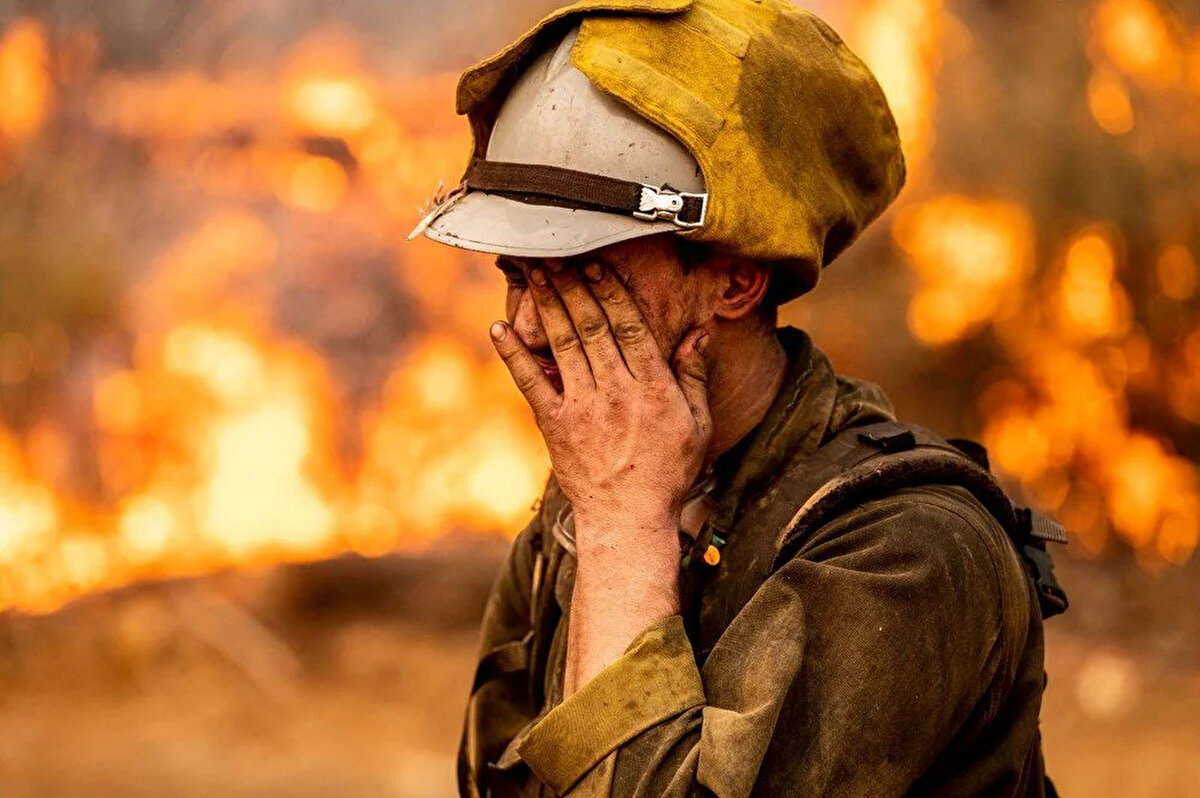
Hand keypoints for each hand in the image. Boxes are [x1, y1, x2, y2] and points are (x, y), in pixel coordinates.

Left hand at [489, 261, 712, 545]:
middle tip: (556, 253)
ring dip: (547, 306)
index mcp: (653, 389)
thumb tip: (697, 333)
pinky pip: (530, 384)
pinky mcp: (555, 425)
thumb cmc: (669, 472)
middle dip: (573, 286)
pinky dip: (514, 355)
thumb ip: (694, 376)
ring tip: (533, 273)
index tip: (596, 264)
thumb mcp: (698, 425)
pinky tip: (499, 329)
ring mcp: (582, 408)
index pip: (629, 327)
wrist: (628, 520)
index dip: (610, 292)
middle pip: (591, 327)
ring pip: (562, 345)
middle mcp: (616, 392)